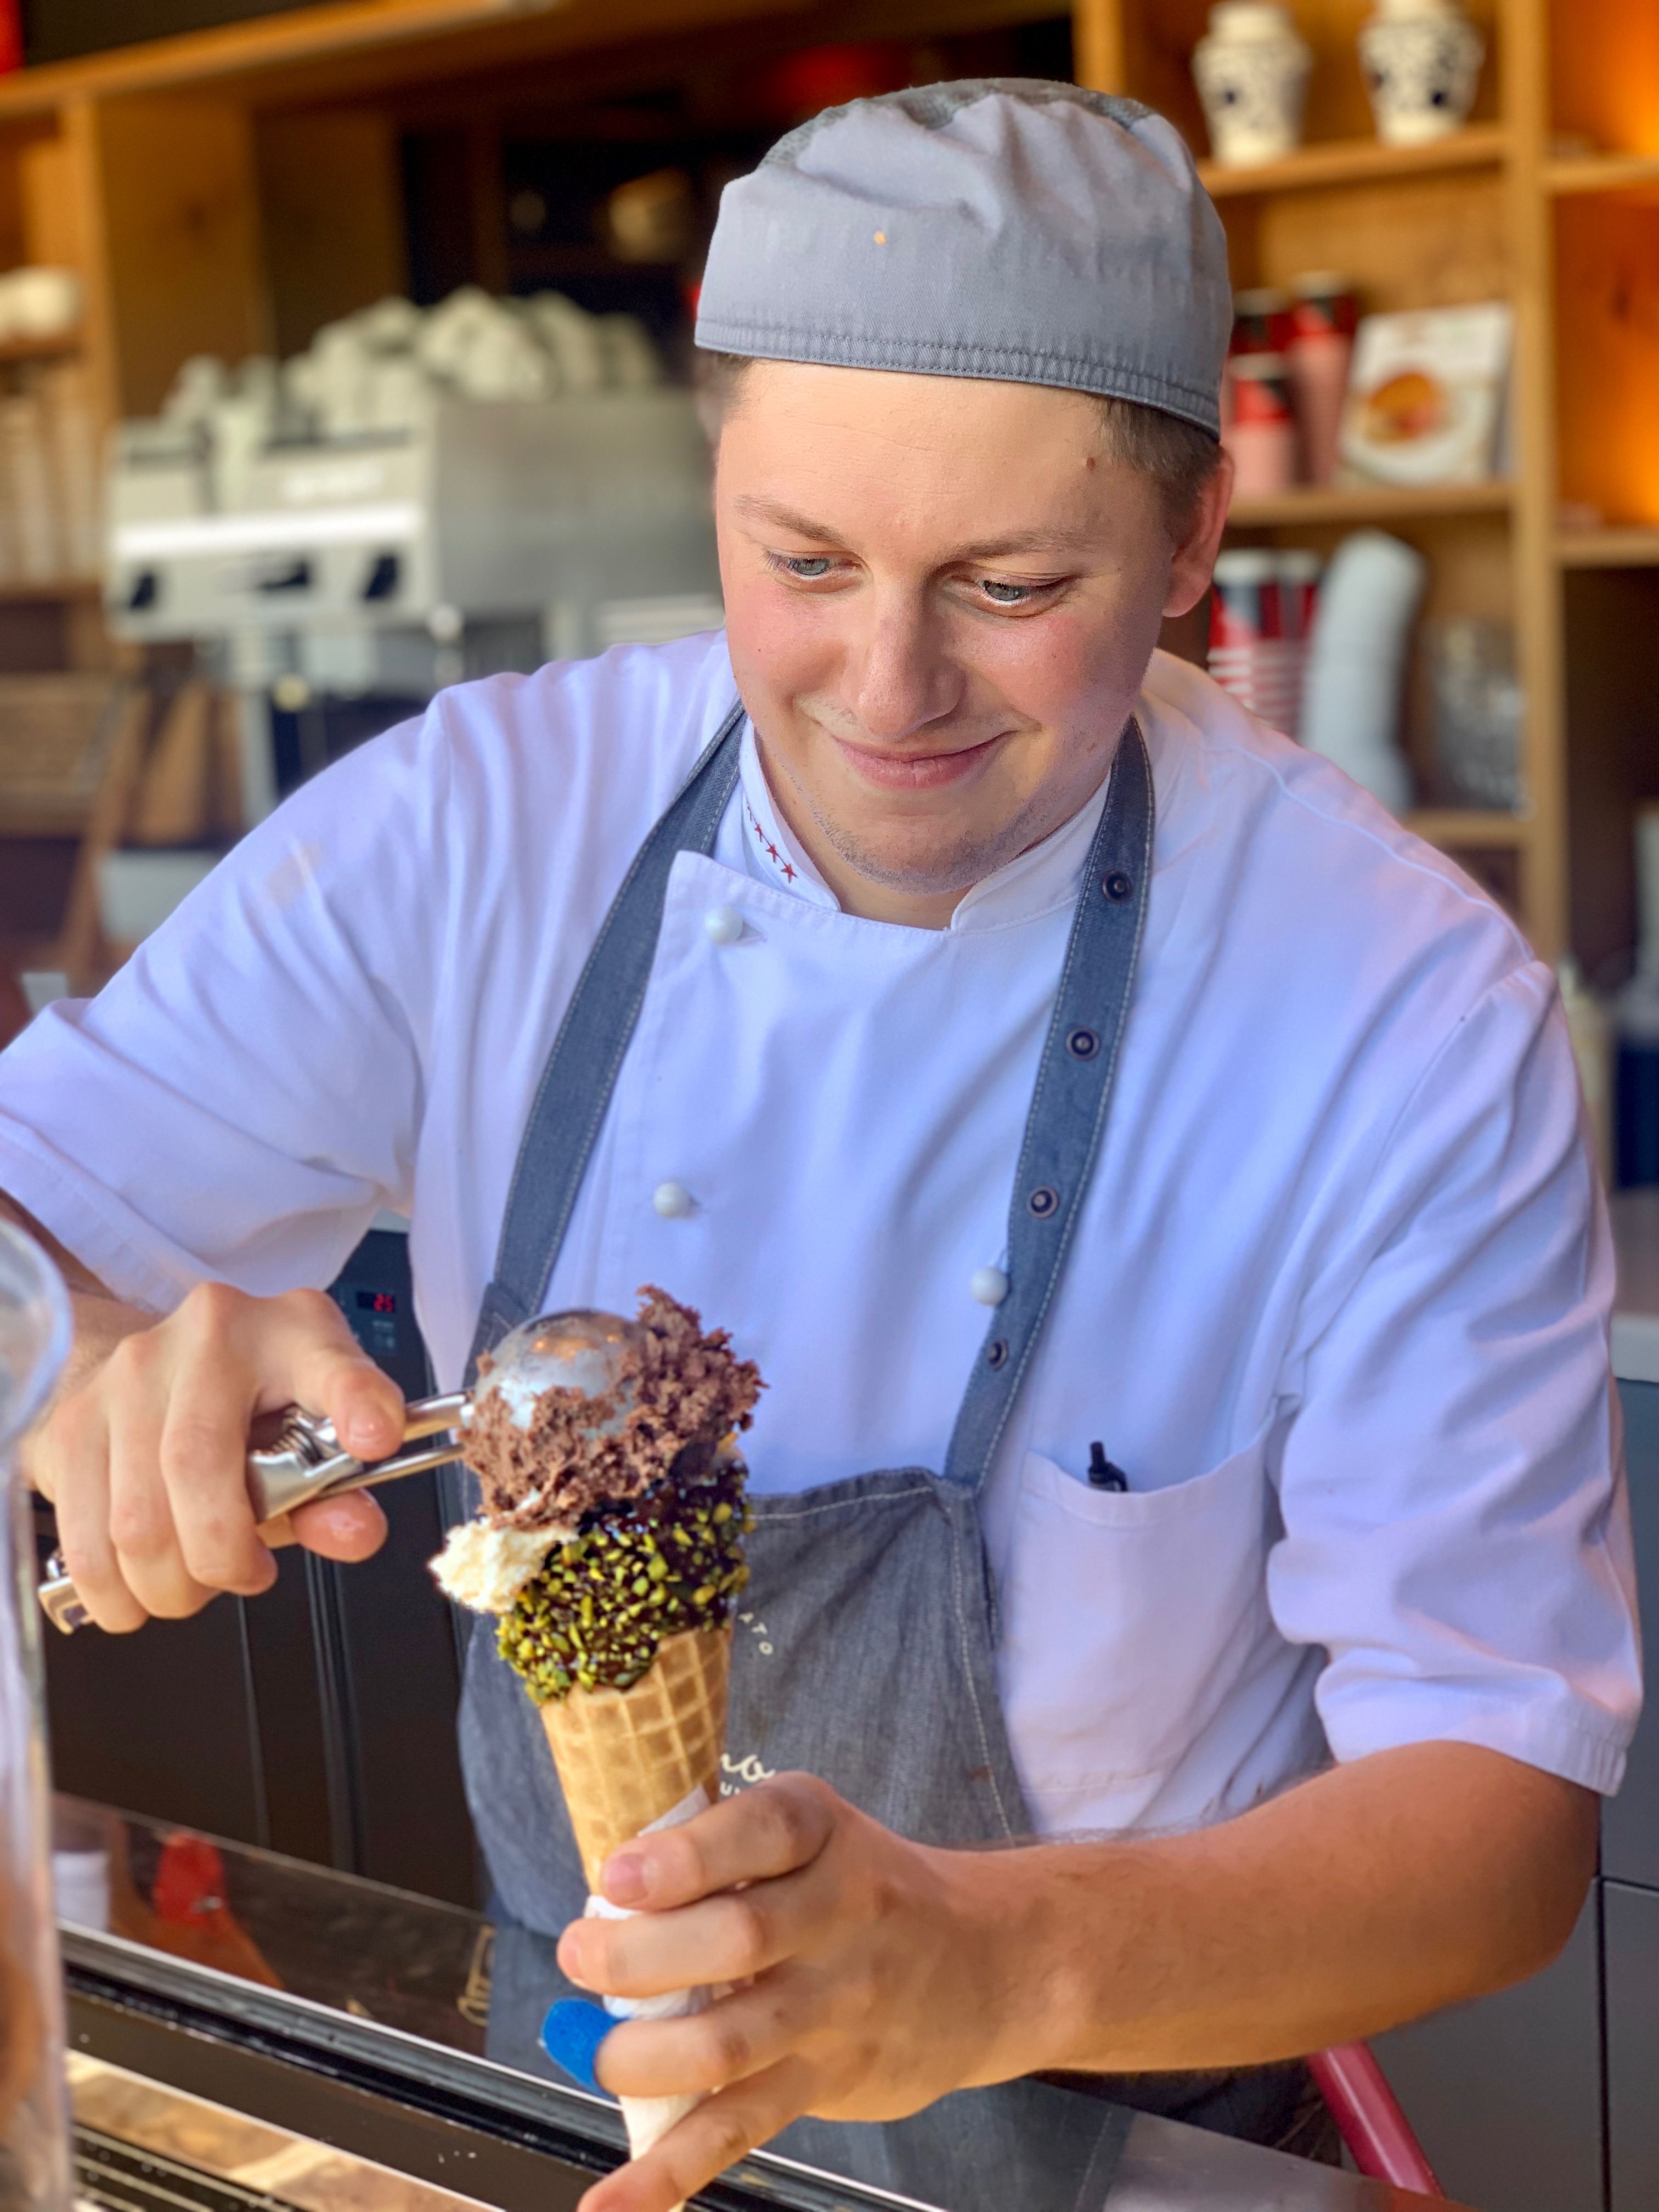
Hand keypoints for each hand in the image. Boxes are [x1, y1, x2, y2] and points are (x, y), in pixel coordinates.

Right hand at [28, 1281, 401, 1630]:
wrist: (152, 1368)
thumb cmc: (246, 1407)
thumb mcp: (309, 1437)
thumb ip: (338, 1493)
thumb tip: (354, 1531)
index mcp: (292, 1333)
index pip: (331, 1363)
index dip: (355, 1401)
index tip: (376, 1438)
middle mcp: (208, 1336)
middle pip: (198, 1467)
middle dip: (220, 1555)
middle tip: (243, 1575)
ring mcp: (129, 1373)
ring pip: (136, 1518)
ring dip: (169, 1583)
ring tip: (192, 1581)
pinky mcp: (73, 1420)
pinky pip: (85, 1537)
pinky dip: (116, 1590)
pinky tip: (140, 1588)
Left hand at [555, 1776, 1031, 2211]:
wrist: (984, 1959)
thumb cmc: (860, 1884)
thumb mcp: (810, 1831)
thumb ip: (720, 1849)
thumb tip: (604, 1902)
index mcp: (820, 1829)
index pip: (759, 1832)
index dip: (683, 1857)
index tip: (616, 1878)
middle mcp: (838, 1913)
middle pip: (735, 1939)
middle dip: (637, 1957)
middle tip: (579, 1956)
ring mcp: (836, 2004)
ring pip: (729, 2042)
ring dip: (640, 2057)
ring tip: (594, 2051)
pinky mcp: (826, 2079)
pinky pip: (739, 2129)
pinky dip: (668, 2172)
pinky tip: (612, 2202)